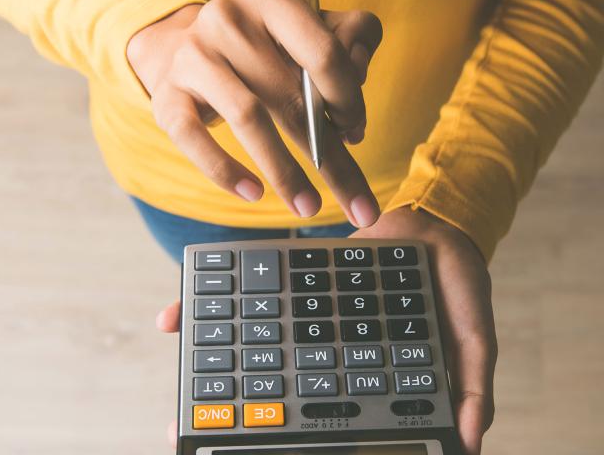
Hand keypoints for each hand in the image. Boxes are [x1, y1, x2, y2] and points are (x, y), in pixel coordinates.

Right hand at [127, 0, 382, 226]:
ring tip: (307, 206)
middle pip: (291, 95)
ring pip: (247, 117)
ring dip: (284, 171)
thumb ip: (350, 47)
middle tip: (356, 204)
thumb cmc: (260, 48)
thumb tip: (355, 108)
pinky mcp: (167, 97)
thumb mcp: (307, 33)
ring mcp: (192, 57)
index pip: (323, 52)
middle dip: (329, 157)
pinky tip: (252, 192)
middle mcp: (227, 19)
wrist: (184, 50)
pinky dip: (224, 170)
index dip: (348, 100)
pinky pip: (195, 139)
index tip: (355, 133)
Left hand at [156, 208, 496, 451]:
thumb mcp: (475, 338)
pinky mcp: (299, 280)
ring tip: (185, 380)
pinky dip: (225, 306)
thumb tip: (471, 443)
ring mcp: (313, 314)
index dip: (292, 427)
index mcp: (365, 366)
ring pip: (260, 341)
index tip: (250, 449)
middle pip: (280, 381)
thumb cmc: (458, 286)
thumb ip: (475, 386)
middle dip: (240, 407)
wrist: (439, 222)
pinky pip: (259, 296)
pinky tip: (179, 317)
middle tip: (193, 427)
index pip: (327, 408)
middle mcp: (331, 344)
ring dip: (221, 357)